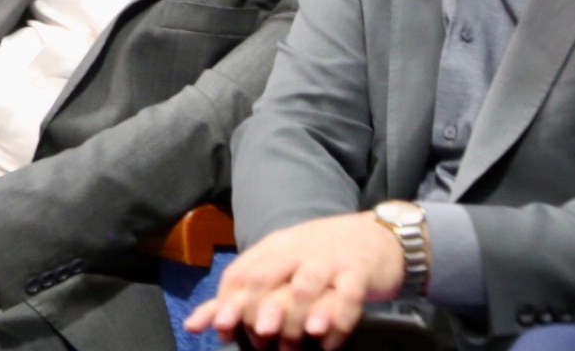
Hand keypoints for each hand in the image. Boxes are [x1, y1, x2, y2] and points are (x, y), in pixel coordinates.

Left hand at [185, 213, 406, 348]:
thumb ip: (242, 295)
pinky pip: (347, 295)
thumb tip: (197, 325)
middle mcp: (296, 250)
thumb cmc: (320, 256)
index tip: (219, 329)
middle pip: (268, 275)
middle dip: (256, 305)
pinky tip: (326, 340)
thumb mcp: (281, 266)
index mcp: (273, 248)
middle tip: (254, 333)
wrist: (377, 234)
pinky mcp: (359, 271)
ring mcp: (327, 259)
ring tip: (288, 343)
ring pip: (305, 286)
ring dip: (294, 315)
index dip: (227, 300)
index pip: (241, 271)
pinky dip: (336, 318)